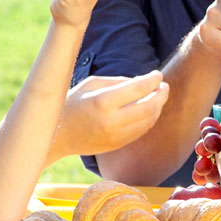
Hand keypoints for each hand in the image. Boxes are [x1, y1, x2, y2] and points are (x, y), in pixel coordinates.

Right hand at [50, 71, 169, 158]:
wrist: (56, 135)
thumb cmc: (72, 103)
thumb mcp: (91, 84)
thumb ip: (118, 81)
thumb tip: (143, 81)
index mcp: (103, 102)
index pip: (139, 89)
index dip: (153, 80)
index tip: (158, 74)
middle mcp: (111, 121)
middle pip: (149, 107)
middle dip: (161, 95)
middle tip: (164, 86)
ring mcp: (115, 136)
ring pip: (148, 121)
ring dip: (157, 107)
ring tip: (157, 96)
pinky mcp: (116, 145)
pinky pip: (140, 131)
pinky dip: (148, 119)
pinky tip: (148, 110)